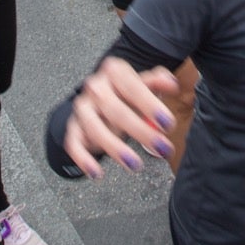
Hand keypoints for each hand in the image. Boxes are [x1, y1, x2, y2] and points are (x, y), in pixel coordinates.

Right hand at [62, 57, 180, 178]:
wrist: (97, 97)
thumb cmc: (127, 91)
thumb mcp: (142, 83)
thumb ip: (157, 82)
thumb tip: (172, 84)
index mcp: (114, 71)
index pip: (133, 87)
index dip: (150, 105)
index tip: (168, 124)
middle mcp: (95, 87)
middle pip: (115, 110)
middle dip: (140, 131)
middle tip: (163, 148)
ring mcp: (82, 108)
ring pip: (95, 128)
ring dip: (115, 148)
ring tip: (135, 165)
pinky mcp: (73, 128)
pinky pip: (74, 144)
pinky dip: (83, 159)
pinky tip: (97, 173)